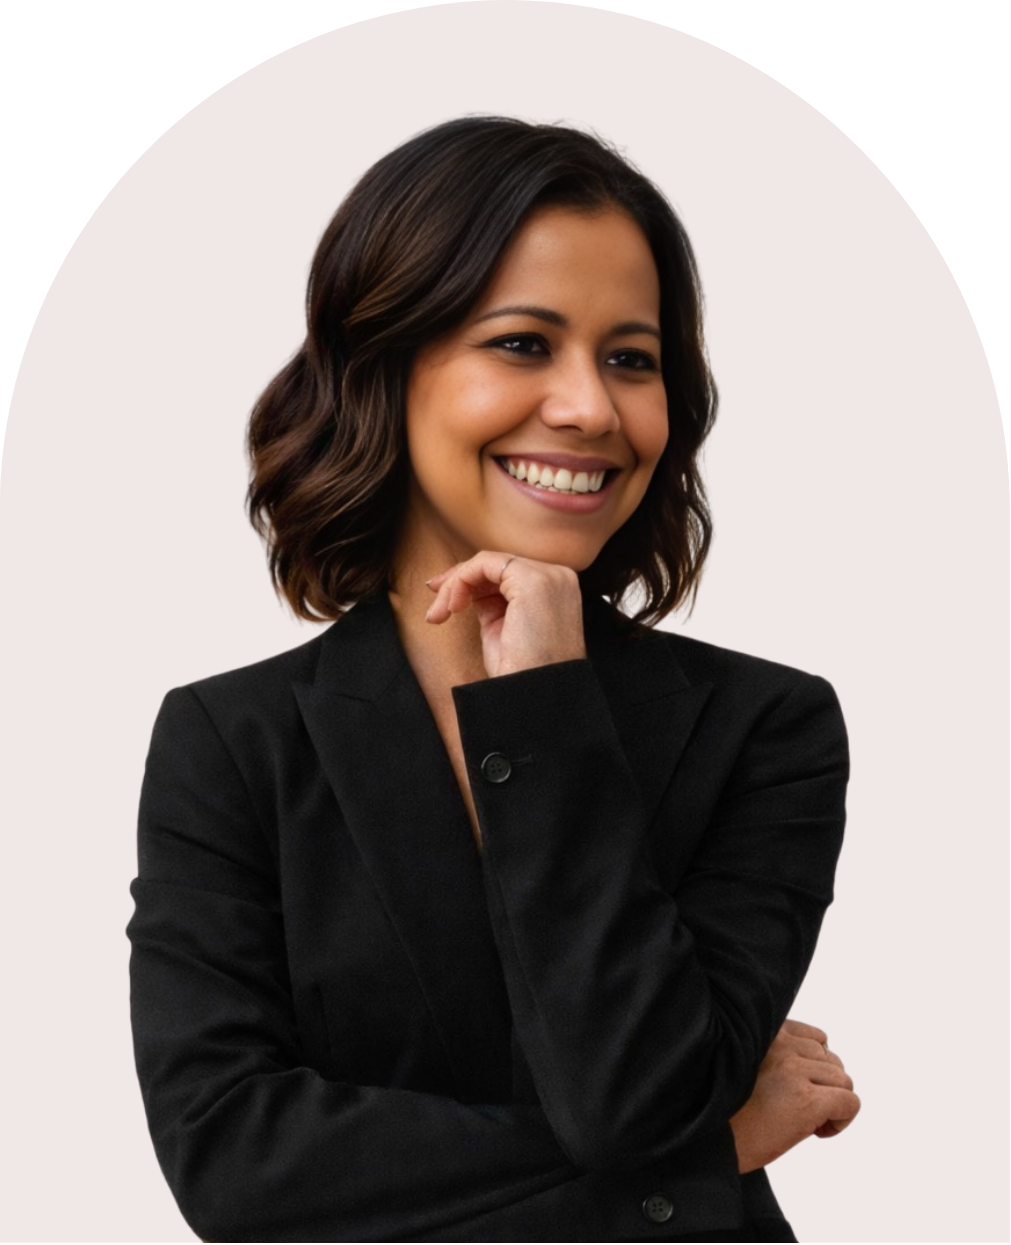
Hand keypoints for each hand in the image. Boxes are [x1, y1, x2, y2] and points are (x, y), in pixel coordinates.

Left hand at [425, 551, 586, 676]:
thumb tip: (467, 589)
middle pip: (497, 565)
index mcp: (556, 591)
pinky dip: (460, 580)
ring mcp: (549, 577)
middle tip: (435, 606)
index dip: (472, 582)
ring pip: (487, 562)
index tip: (444, 602)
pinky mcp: (532, 581)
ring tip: (440, 614)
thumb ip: (493, 604)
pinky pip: (484, 564)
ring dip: (455, 585)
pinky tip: (453, 607)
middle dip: (458, 581)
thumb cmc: (519, 674)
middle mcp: (559, 578)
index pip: (508, 574)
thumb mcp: (505, 630)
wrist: (533, 697)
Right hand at [729, 1019, 860, 1173]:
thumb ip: (781, 1056)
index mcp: (767, 1033)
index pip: (815, 1038)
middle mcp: (782, 1046)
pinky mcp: (807, 1100)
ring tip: (808, 1121)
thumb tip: (824, 1063)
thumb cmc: (728, 1109)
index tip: (798, 1089)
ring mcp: (795, 1071)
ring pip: (843, 1081)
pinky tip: (817, 1131)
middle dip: (825, 1087)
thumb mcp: (751, 1065)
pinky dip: (842, 1120)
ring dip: (833, 1103)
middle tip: (802, 1110)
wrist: (712, 1140)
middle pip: (832, 1061)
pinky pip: (850, 1102)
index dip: (814, 1067)